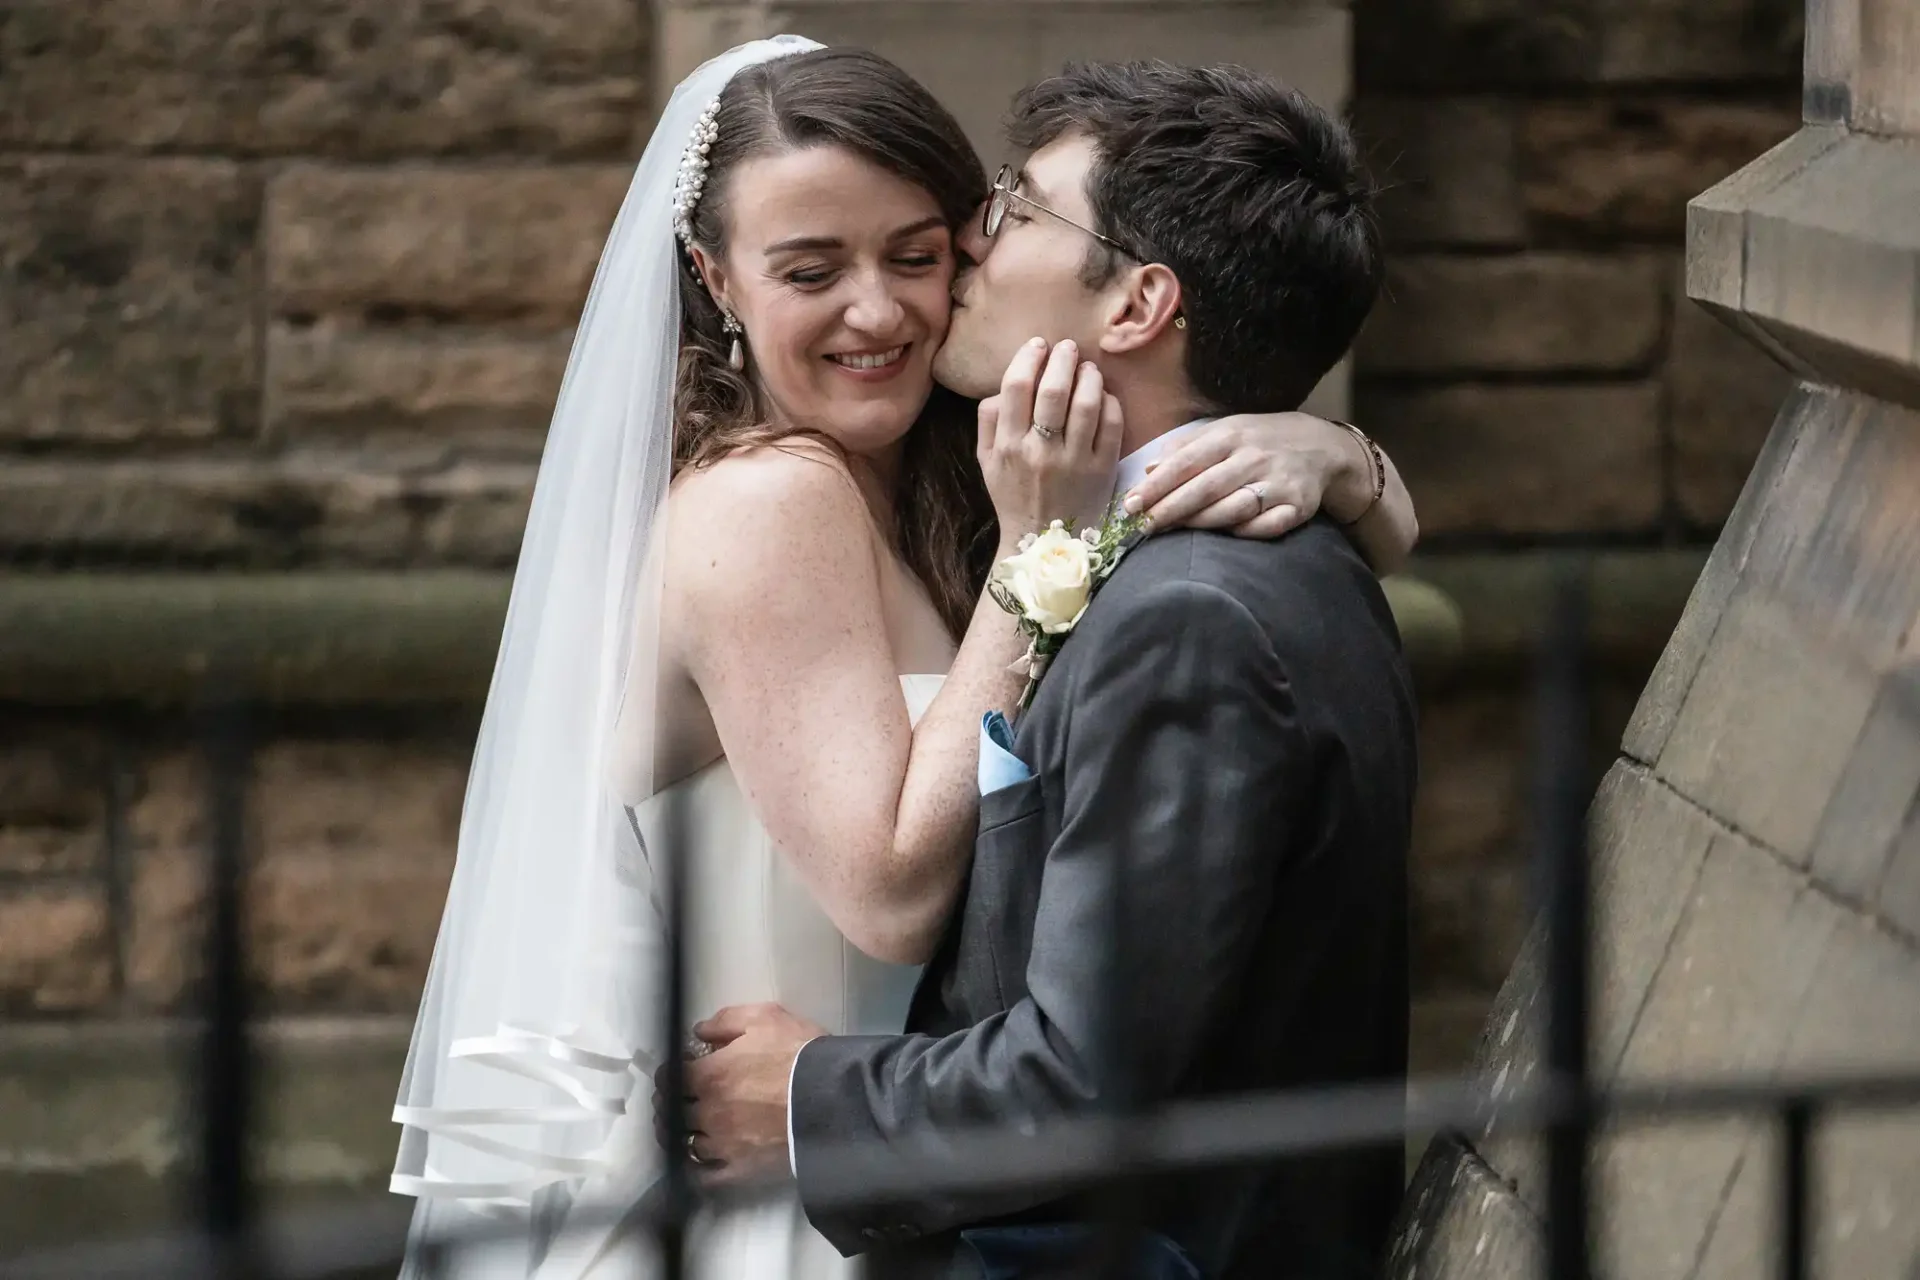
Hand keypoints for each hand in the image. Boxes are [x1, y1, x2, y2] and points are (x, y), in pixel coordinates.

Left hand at [665, 1003, 825, 1185]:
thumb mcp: (765, 1018)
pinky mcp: (740, 1169)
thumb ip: (726, 1021)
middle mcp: (708, 1111)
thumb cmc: (799, 1054)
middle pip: (673, 1112)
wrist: (834, 1098)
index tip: (673, 1074)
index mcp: (710, 1074)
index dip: (668, 1075)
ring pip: (686, 1143)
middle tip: (677, 1101)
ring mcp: (722, 1144)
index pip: (670, 1078)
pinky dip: (696, 1168)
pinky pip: (705, 1175)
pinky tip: (699, 1161)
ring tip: (687, 1130)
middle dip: (671, 1104)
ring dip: (682, 1135)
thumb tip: (699, 1032)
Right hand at [977, 337, 1124, 547]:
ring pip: (1086, 403)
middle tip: (1068, 348)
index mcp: (1007, 446)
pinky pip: (1111, 424)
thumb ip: (988, 422)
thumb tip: (1001, 386)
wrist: (1043, 544)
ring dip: (1089, 376)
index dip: (1029, 357)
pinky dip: (1109, 402)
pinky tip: (1103, 396)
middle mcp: (1040, 452)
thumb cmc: (1014, 496)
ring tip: (1088, 368)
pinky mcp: (1102, 470)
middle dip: (1063, 358)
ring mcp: (1074, 461)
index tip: (1038, 345)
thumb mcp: (986, 462)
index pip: (1016, 386)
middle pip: (1054, 390)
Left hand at [1120, 411, 1365, 539]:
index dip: (1156, 486)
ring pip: (1234, 508)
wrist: (1321, 446)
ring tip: (1173, 532)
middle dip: (1170, 509)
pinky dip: (1245, 532)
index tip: (1130, 505)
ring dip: (1201, 522)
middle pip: (1205, 487)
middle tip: (1143, 527)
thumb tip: (1146, 470)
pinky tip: (1225, 535)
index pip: (1186, 462)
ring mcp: (1278, 482)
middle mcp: (1254, 457)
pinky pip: (1267, 525)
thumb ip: (1184, 448)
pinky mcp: (1298, 505)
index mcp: (1231, 436)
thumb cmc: (1258, 441)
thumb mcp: (1224, 432)